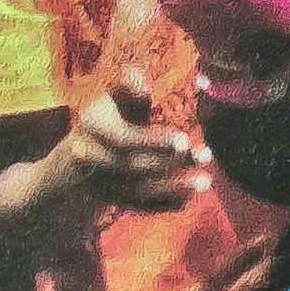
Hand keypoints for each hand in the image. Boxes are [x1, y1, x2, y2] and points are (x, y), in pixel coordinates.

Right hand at [61, 68, 209, 212]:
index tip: (184, 140)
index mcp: (91, 124)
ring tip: (205, 181)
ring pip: (137, 191)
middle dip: (171, 163)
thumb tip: (142, 83)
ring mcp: (98, 181)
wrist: (84, 147)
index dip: (154, 142)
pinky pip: (139, 207)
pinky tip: (188, 197)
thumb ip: (129, 84)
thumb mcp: (117, 94)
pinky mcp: (110, 200)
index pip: (123, 139)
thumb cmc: (112, 113)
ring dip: (173, 188)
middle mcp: (89, 156)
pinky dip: (164, 204)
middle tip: (205, 156)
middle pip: (133, 166)